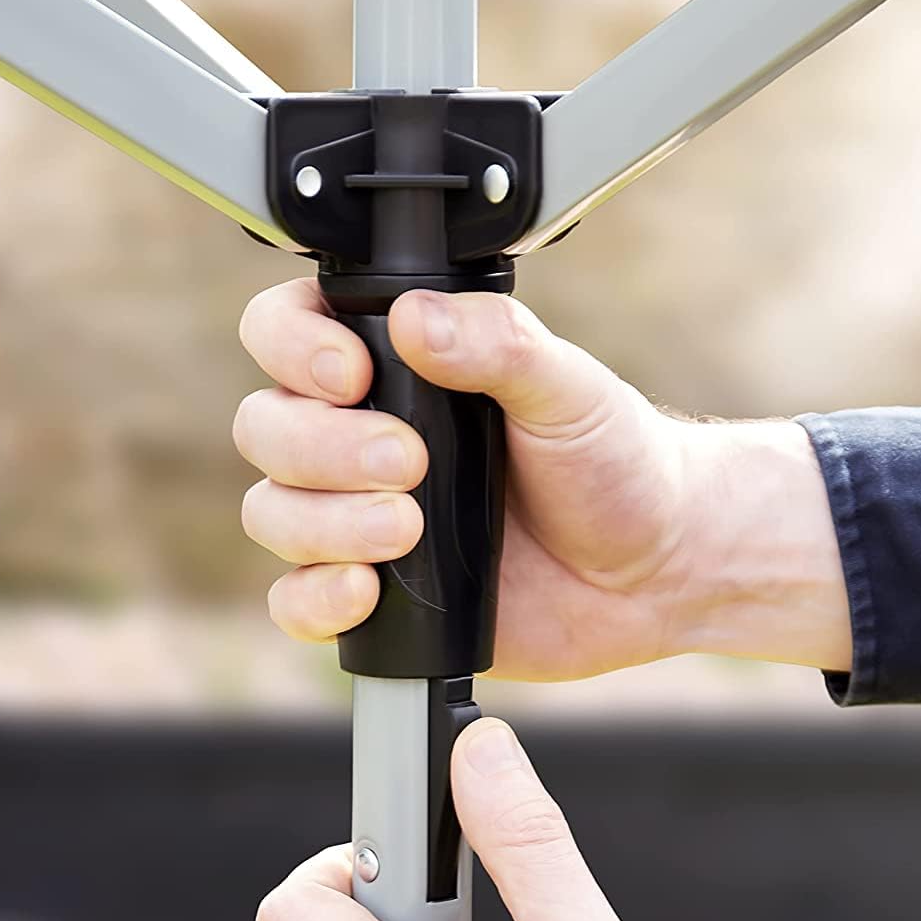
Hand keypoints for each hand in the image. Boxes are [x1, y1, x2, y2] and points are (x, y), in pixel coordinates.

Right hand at [235, 279, 851, 680]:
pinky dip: (315, 598)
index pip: (285, 331)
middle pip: (266, 428)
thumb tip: (418, 318)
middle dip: (322, 447)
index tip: (350, 372)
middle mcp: (358, 436)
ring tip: (407, 528)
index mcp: (396, 366)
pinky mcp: (373, 598)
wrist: (655, 569)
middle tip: (410, 461)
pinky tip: (367, 591)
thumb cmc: (615, 465)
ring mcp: (358, 518)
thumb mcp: (569, 390)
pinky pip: (295, 602)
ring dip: (325, 522)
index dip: (292, 346)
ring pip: (273, 514)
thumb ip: (498, 345)